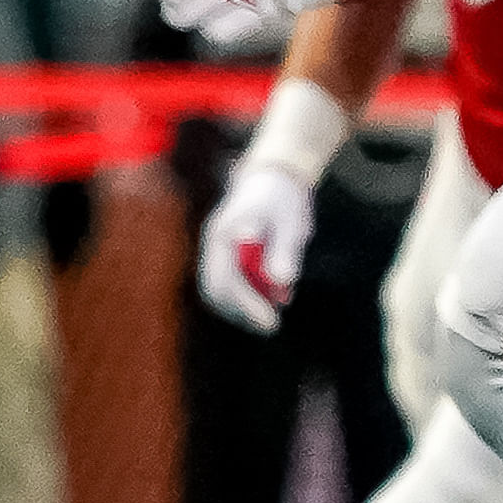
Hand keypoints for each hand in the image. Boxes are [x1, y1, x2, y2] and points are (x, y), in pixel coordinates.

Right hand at [195, 157, 314, 333]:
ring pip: (217, 291)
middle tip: (270, 325)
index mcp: (223, 235)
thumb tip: (280, 280)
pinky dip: (243, 298)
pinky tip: (270, 298)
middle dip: (241, 313)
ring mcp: (214, 250)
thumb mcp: (291, 223)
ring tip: (271, 316)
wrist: (272, 177)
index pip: (224, 281)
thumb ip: (284, 251)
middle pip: (214, 291)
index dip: (246, 306)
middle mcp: (212, 245)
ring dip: (241, 308)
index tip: (270, 320)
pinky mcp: (223, 256)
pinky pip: (225, 284)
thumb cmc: (283, 198)